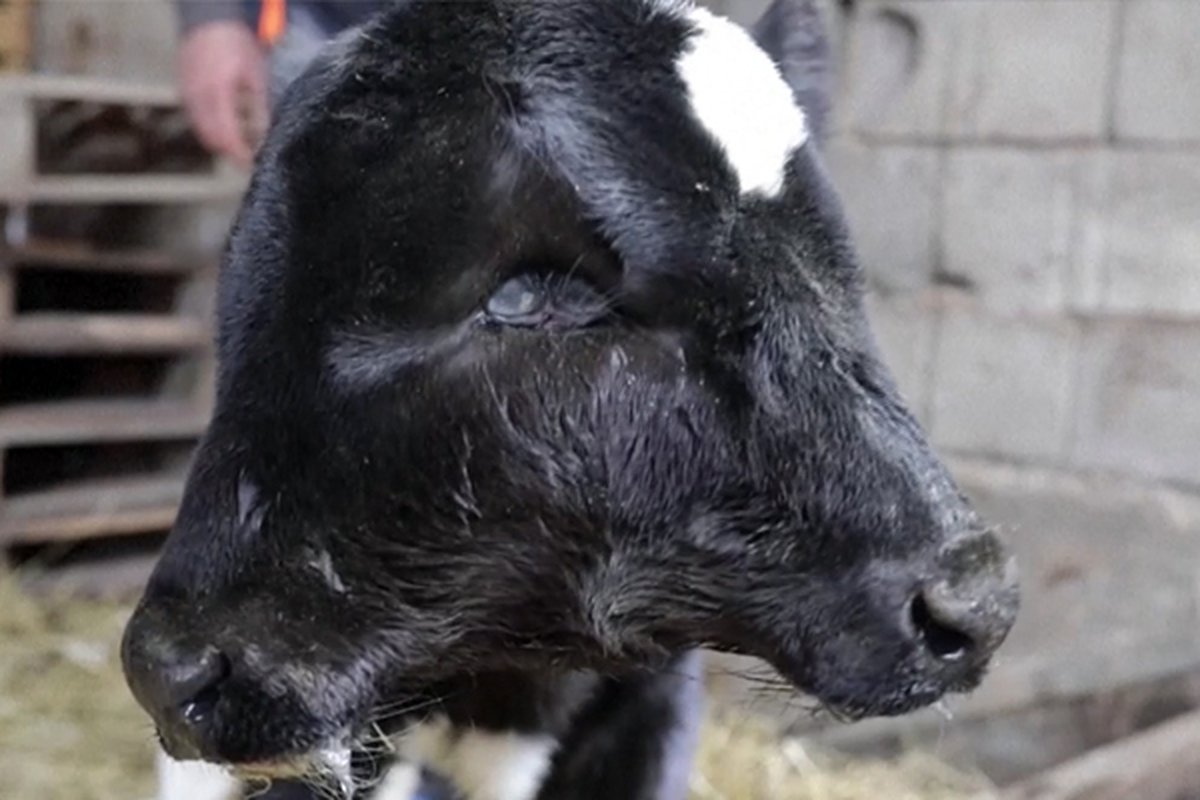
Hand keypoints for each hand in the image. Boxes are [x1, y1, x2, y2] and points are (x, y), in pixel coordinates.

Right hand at [178, 21, 268, 166]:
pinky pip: (196, 121)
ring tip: (242, 144)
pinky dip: (211, 130)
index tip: (252, 165)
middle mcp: (198, 99)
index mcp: (218, 94)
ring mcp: (187, 97)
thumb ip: (260, 109)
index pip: (226, 136)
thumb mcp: (257, 76)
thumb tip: (266, 138)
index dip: (238, 155)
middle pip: (211, 140)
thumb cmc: (237, 46)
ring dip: (220, 143)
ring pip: (202, 132)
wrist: (208, 21)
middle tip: (249, 158)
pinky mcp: (184, 95)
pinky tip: (228, 127)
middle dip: (230, 153)